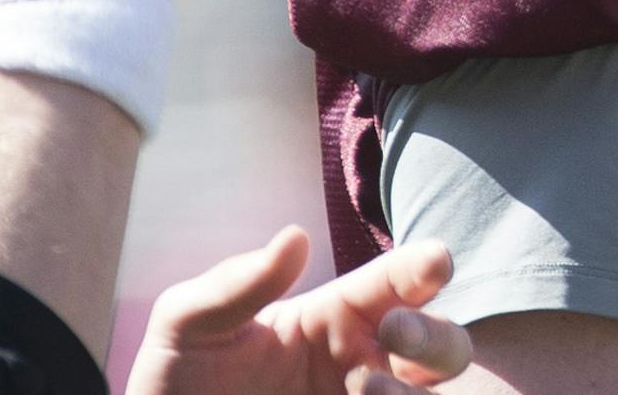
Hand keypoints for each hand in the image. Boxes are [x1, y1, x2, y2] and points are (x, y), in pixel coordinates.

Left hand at [127, 228, 472, 394]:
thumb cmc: (174, 383)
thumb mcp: (186, 326)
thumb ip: (234, 283)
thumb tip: (297, 238)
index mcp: (331, 319)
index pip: (394, 284)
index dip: (423, 266)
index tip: (436, 260)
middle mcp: (360, 367)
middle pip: (443, 344)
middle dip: (435, 333)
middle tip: (393, 332)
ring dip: (411, 390)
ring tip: (363, 388)